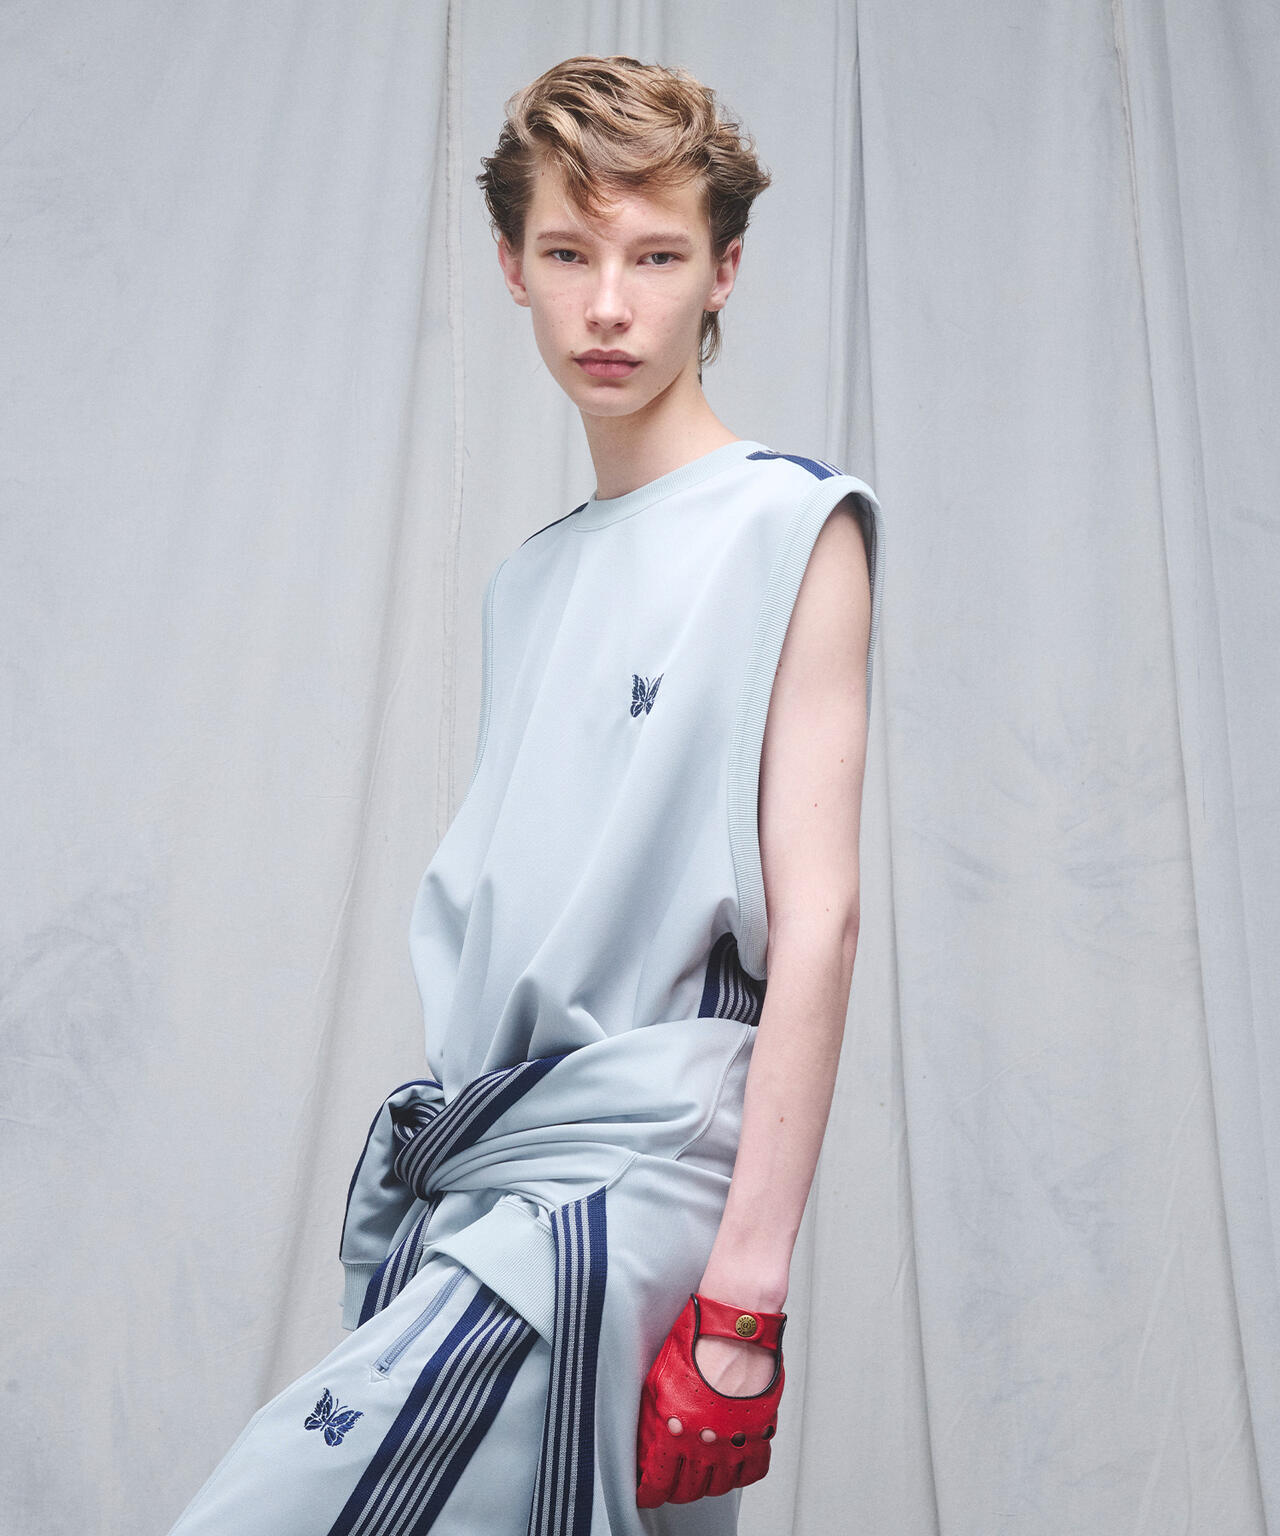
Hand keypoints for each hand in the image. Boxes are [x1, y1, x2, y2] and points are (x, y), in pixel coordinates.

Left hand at [636, 1293, 785, 1507]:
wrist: (735, 1325)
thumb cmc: (697, 1341)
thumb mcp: (658, 1377)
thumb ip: (651, 1417)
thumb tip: (645, 1443)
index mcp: (675, 1427)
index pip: (658, 1480)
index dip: (650, 1492)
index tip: (648, 1493)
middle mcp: (704, 1441)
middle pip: (688, 1489)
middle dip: (676, 1490)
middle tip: (672, 1483)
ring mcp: (734, 1441)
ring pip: (718, 1486)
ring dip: (706, 1484)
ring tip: (700, 1473)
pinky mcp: (759, 1433)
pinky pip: (751, 1472)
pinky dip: (740, 1474)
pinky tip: (731, 1465)